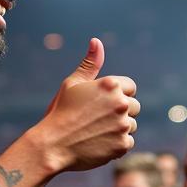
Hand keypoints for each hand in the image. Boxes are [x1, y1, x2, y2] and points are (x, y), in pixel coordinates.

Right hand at [34, 39, 139, 172]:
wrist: (52, 145)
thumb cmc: (60, 112)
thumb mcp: (72, 84)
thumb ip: (89, 64)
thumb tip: (96, 41)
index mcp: (111, 85)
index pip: (130, 87)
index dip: (118, 95)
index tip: (103, 104)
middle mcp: (120, 103)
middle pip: (134, 107)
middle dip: (120, 112)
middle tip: (97, 120)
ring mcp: (123, 125)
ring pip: (131, 125)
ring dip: (118, 128)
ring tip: (96, 132)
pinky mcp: (122, 144)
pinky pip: (127, 142)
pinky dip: (116, 144)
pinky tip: (98, 143)